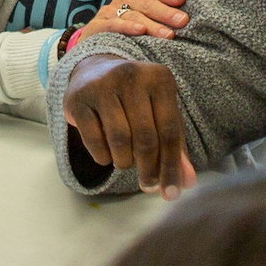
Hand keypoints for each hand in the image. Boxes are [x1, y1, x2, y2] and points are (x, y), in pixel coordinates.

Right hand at [63, 57, 195, 197]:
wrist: (93, 72)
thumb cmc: (136, 100)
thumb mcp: (159, 115)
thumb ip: (175, 148)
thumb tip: (187, 183)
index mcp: (160, 78)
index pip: (171, 130)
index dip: (172, 166)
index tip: (172, 193)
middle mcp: (133, 76)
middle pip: (146, 137)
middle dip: (148, 169)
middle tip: (148, 186)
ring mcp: (103, 85)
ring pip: (120, 139)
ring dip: (125, 162)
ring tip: (125, 162)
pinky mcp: (78, 99)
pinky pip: (94, 140)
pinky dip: (103, 157)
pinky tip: (107, 155)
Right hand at [73, 0, 188, 41]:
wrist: (90, 50)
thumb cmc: (124, 39)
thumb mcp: (142, 29)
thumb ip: (161, 24)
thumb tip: (187, 24)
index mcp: (136, 1)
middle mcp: (123, 3)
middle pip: (147, 4)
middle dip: (166, 13)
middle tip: (183, 21)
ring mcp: (109, 13)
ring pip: (133, 16)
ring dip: (152, 25)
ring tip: (168, 34)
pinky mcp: (96, 27)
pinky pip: (113, 25)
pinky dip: (126, 27)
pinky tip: (139, 31)